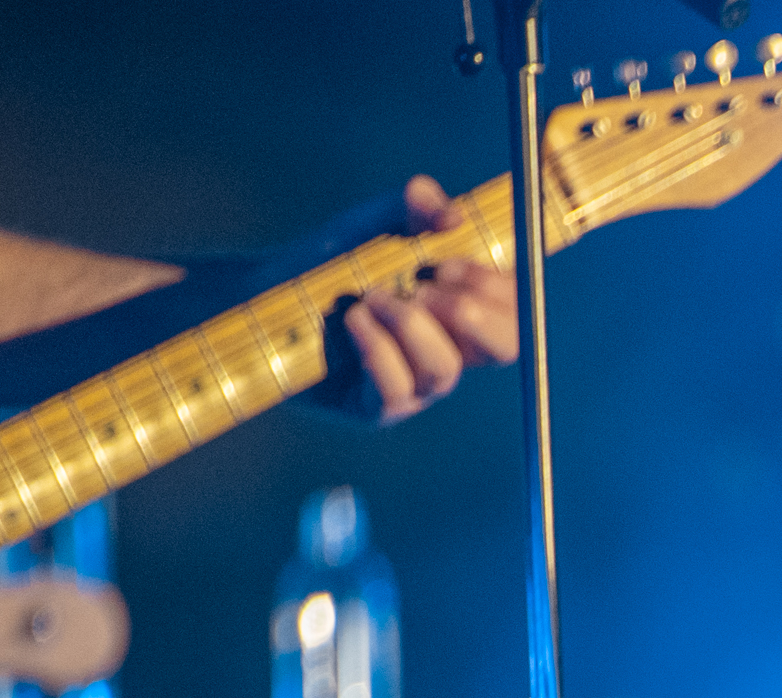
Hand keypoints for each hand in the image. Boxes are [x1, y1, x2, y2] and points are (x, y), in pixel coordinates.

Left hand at [346, 179, 520, 424]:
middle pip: (507, 349)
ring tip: (371, 297)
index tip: (448, 262)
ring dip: (410, 325)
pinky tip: (353, 320)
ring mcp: (417, 384)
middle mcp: (451, 350)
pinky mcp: (378, 407)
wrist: (263, 293)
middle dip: (471, 313)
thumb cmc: (327, 262)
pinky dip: (376, 348)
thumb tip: (451, 215)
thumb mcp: (373, 223)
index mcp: (464, 311)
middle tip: (424, 286)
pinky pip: (397, 390)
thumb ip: (413, 206)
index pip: (518, 310)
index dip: (498, 287)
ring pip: (445, 370)